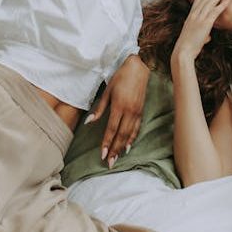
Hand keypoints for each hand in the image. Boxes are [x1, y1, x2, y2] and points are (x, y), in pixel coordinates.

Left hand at [88, 54, 149, 168]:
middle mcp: (129, 112)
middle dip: (115, 150)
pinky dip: (132, 139)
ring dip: (123, 147)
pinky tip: (128, 146)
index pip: (111, 129)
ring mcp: (137, 112)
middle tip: (109, 163)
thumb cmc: (121, 77)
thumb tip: (89, 122)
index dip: (107, 143)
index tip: (102, 154)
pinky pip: (137, 128)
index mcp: (119, 106)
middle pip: (121, 135)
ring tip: (117, 159)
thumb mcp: (107, 91)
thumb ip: (99, 108)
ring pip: (129, 134)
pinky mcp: (141, 111)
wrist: (139, 68)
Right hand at [172, 0, 231, 61]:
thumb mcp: (193, 38)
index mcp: (190, 17)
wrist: (183, 52)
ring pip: (211, 1)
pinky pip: (216, 10)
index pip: (197, 0)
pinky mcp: (205, 23)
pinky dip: (223, 3)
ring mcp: (199, 18)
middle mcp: (194, 14)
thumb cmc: (187, 48)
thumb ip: (201, 35)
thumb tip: (207, 37)